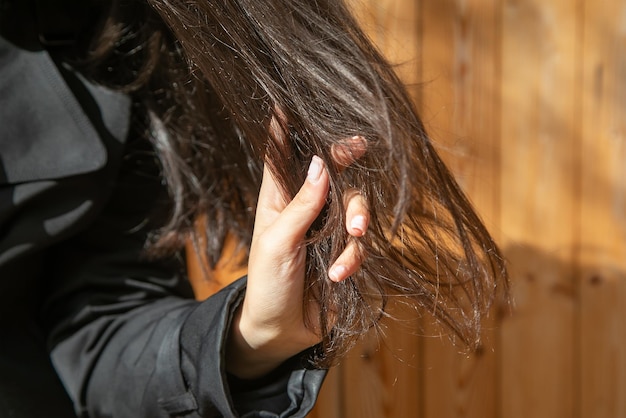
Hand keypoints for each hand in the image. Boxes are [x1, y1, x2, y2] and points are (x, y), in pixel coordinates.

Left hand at [226, 143, 367, 378]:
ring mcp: (327, 230)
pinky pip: (361, 244)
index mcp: (279, 199)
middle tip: (357, 162)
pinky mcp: (344, 252)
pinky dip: (353, 259)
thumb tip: (322, 162)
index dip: (288, 130)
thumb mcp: (278, 243)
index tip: (291, 102)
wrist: (279, 331)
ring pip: (356, 208)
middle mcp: (307, 208)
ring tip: (348, 247)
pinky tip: (338, 276)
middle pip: (337, 175)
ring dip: (357, 224)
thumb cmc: (267, 284)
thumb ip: (302, 204)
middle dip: (349, 175)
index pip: (283, 156)